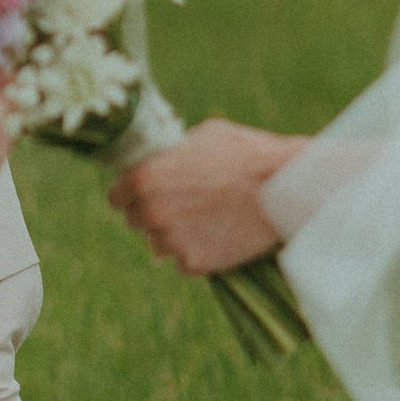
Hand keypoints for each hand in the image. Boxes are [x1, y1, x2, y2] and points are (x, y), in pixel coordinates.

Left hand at [108, 119, 307, 275]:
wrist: (283, 185)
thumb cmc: (245, 152)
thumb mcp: (201, 137)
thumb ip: (171, 154)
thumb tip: (161, 159)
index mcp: (145, 177)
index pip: (116, 197)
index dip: (131, 194)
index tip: (145, 194)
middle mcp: (151, 212)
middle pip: (136, 221)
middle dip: (154, 213)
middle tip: (183, 205)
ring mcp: (172, 240)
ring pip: (158, 244)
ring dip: (174, 235)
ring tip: (205, 219)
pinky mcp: (195, 263)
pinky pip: (184, 262)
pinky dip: (197, 252)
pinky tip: (218, 235)